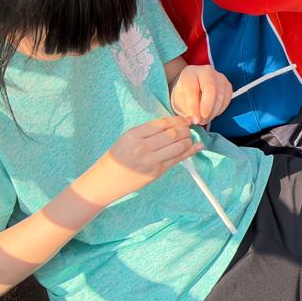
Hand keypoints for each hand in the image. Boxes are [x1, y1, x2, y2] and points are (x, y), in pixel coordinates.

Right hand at [76, 117, 200, 206]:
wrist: (104, 181)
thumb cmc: (117, 158)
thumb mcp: (127, 138)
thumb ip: (148, 131)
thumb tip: (173, 123)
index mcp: (133, 135)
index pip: (163, 123)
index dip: (178, 120)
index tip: (184, 120)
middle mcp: (142, 147)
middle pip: (173, 134)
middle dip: (185, 129)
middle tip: (188, 129)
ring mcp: (150, 160)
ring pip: (178, 146)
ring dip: (188, 140)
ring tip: (189, 138)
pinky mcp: (156, 172)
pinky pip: (177, 159)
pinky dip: (190, 151)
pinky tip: (197, 146)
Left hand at [170, 65, 231, 123]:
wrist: (193, 86)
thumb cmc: (184, 94)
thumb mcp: (178, 101)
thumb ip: (185, 109)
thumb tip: (193, 120)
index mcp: (190, 73)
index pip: (192, 89)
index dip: (193, 106)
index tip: (194, 120)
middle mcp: (206, 71)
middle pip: (210, 88)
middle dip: (207, 107)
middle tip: (202, 121)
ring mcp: (220, 77)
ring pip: (221, 95)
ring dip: (213, 112)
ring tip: (204, 121)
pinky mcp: (228, 85)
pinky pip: (227, 100)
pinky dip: (220, 110)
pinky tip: (211, 114)